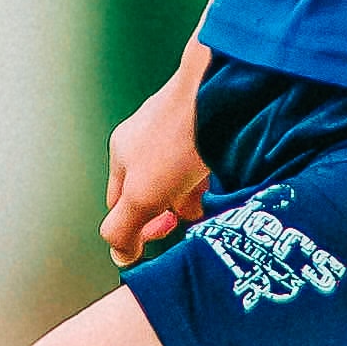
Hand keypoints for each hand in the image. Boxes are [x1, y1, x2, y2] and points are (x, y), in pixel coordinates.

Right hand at [103, 52, 209, 267]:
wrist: (217, 89)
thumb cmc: (177, 138)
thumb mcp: (142, 195)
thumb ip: (123, 228)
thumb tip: (120, 256)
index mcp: (122, 153)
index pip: (119, 204)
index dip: (138, 226)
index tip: (166, 230)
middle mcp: (145, 138)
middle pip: (152, 190)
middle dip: (171, 209)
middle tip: (193, 213)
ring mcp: (176, 127)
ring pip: (181, 174)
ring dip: (194, 191)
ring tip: (213, 193)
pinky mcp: (206, 120)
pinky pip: (205, 156)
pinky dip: (212, 169)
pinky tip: (226, 172)